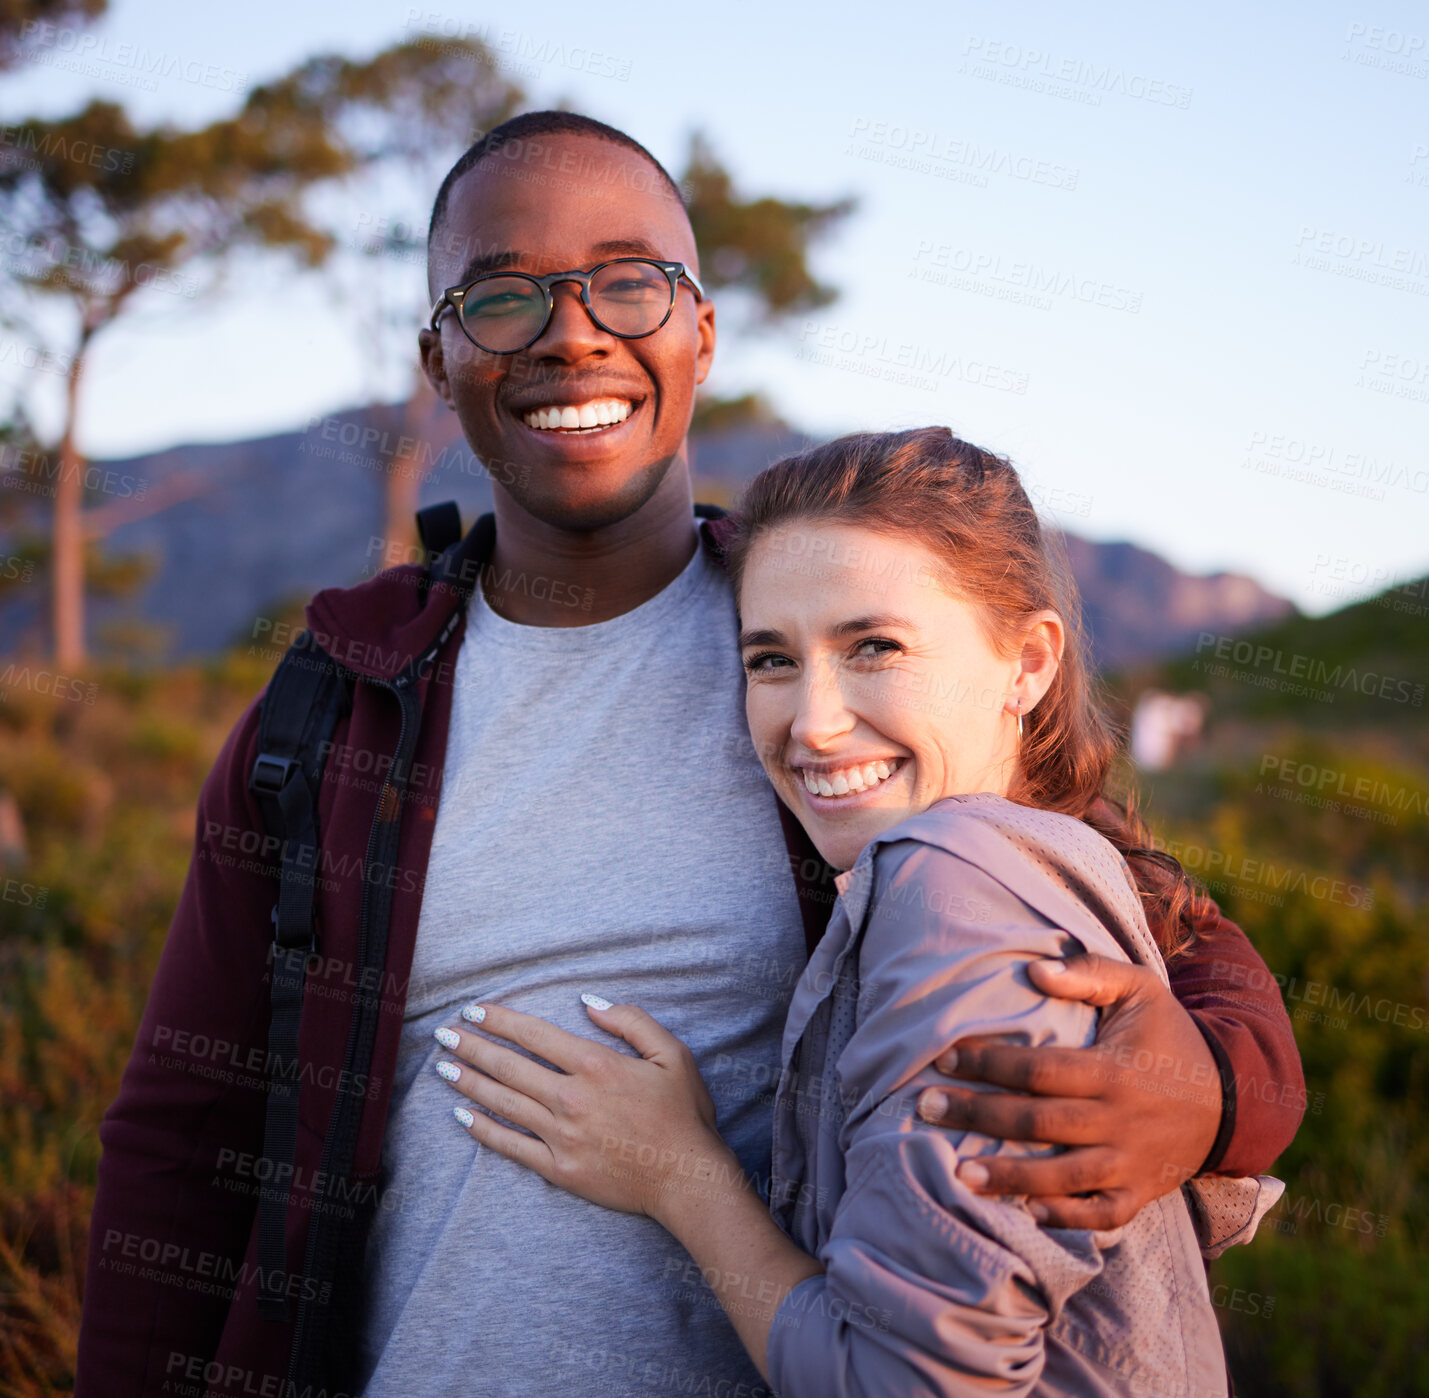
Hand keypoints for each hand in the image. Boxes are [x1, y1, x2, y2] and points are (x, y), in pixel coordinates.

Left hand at [433, 997, 735, 1220]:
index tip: (475, 1011)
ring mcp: (561, 1135)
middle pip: (509, 1066)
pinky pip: (511, 1145)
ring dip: (469, 1082)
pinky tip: (462, 1117)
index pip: (535, 1034)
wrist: (688, 1179)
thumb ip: (630, 1021)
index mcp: (595, 1065)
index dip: (501, 1020)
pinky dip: (483, 1130)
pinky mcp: (559, 1167)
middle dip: (472, 1046)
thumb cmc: (683, 1114)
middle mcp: (571, 1098)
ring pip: (503, 1102)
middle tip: (444, 1034)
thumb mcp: (672, 1053)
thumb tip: (589, 1002)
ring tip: (443, 1068)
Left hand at [916, 954, 1222, 1229]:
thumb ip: (1089, 974)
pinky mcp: (1140, 1192)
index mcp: (1112, 1070)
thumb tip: (1034, 970)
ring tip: (958, 1172)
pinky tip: (1027, 1213)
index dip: (989, 1064)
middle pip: (1038, 1123)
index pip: (1039, 1070)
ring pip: (1063, 1177)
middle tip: (925, 1107)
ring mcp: (1130, 1162)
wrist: (1230, 1097)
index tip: (944, 1058)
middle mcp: (1118, 1120)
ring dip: (1009, 1178)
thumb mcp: (1140, 989)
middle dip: (978, 1115)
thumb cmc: (1168, 1035)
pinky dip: (1067, 1218)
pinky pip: (1102, 1215)